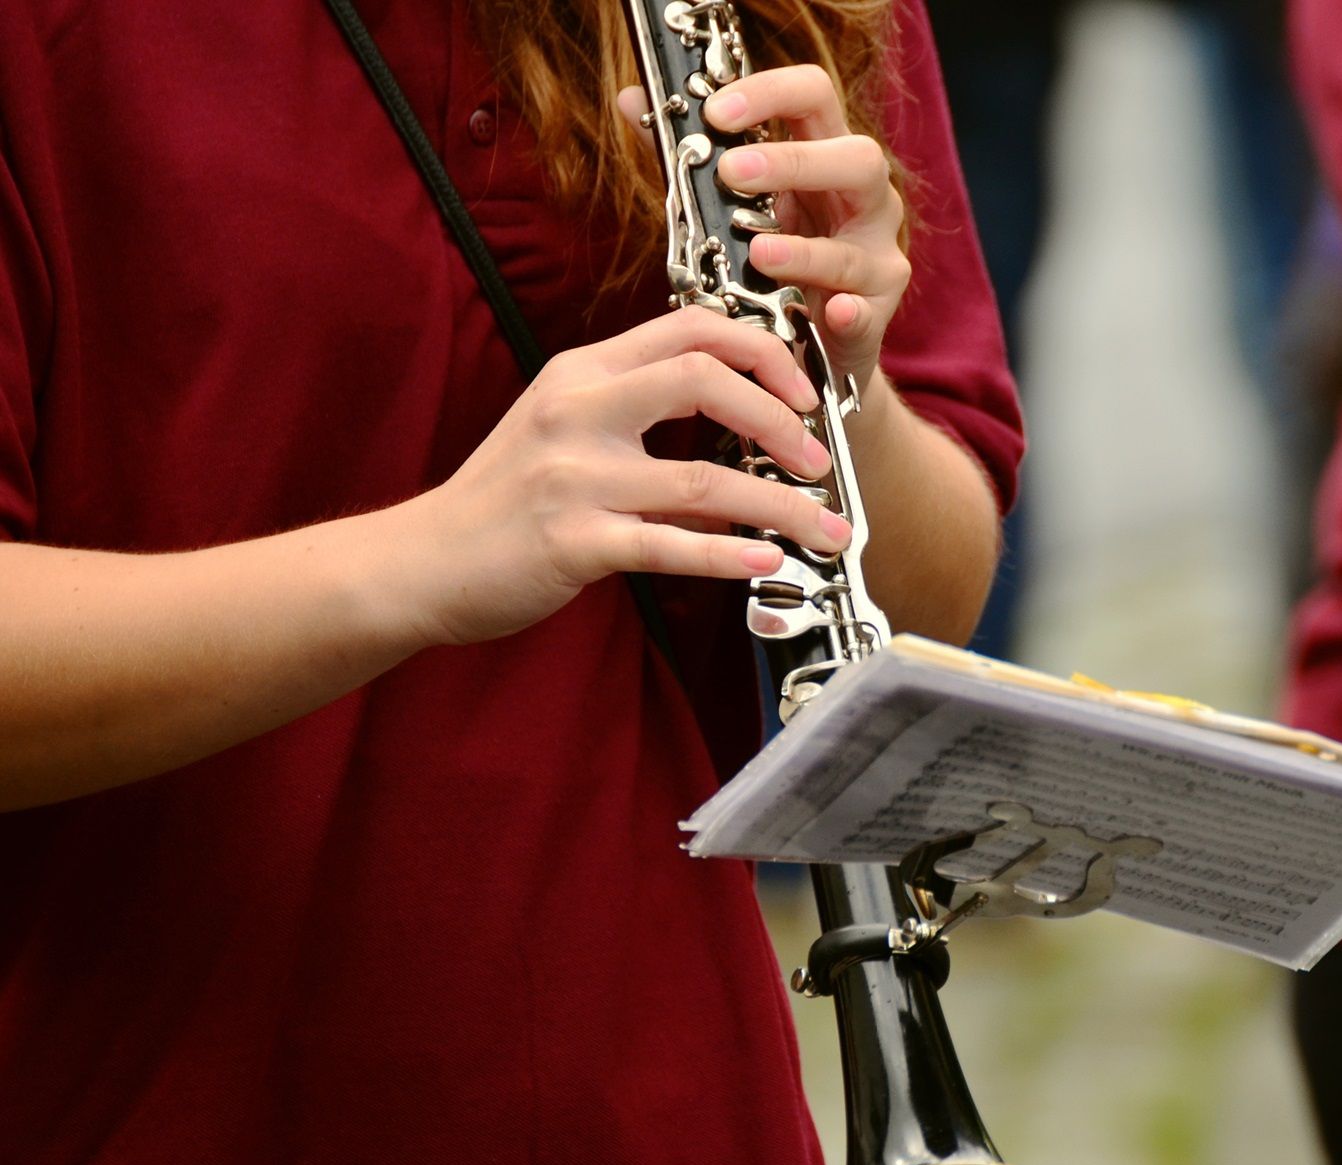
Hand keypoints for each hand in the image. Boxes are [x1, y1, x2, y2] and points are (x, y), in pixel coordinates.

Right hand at [394, 310, 852, 646]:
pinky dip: (728, 555)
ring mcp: (573, 476)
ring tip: (823, 528)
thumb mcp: (567, 441)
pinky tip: (766, 563)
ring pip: (704, 476)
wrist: (422, 561)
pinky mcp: (573, 541)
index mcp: (582, 373)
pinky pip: (669, 545)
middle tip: (816, 458)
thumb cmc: (501, 502)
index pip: (691, 329)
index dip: (762, 352)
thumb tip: (739, 463)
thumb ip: (645, 434)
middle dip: (781, 416)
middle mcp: (578, 410)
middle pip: (704, 377)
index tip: (800, 394)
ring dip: (780, 505)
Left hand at [618, 66, 910, 391]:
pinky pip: (865, 312)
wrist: (804, 347)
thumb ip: (686, 157)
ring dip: (805, 249)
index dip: (770, 94)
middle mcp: (865, 201)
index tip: (716, 111)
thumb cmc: (768, 263)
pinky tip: (832, 311)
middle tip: (732, 171)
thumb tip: (629, 100)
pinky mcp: (876, 314)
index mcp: (827, 157)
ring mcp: (877, 257)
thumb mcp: (731, 206)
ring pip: (853, 244)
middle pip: (856, 158)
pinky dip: (850, 312)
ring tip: (759, 252)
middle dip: (793, 162)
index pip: (813, 98)